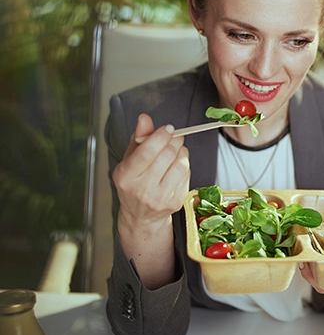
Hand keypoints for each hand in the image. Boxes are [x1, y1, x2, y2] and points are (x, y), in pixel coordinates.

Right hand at [113, 114, 190, 229]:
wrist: (140, 216)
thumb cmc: (133, 184)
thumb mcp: (129, 160)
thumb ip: (138, 138)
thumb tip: (144, 118)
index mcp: (126, 176)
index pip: (147, 152)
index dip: (160, 136)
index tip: (168, 128)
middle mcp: (142, 189)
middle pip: (166, 155)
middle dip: (174, 141)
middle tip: (175, 136)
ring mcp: (160, 197)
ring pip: (180, 164)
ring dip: (182, 152)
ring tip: (176, 150)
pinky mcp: (175, 201)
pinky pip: (187, 175)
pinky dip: (184, 165)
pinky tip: (176, 165)